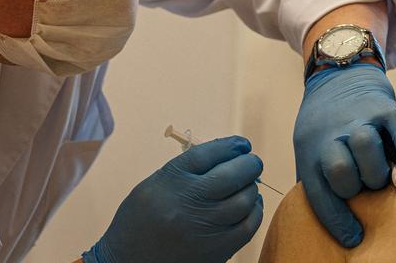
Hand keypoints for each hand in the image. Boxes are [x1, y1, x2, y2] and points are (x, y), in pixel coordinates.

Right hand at [83, 136, 263, 262]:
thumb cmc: (141, 220)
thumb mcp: (155, 185)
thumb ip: (187, 169)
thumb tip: (227, 154)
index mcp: (170, 181)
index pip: (209, 154)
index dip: (231, 146)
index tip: (242, 144)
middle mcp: (188, 203)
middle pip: (233, 175)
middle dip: (249, 164)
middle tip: (252, 163)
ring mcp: (203, 228)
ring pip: (245, 200)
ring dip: (251, 188)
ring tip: (247, 185)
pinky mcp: (215, 251)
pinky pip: (248, 226)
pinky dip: (254, 211)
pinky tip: (249, 206)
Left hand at [293, 62, 395, 247]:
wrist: (339, 72)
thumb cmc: (324, 119)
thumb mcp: (308, 145)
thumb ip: (316, 175)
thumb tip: (331, 216)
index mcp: (309, 149)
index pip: (319, 194)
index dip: (337, 222)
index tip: (352, 238)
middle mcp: (331, 133)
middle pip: (341, 171)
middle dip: (355, 188)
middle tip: (363, 187)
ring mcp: (358, 117)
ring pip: (366, 147)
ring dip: (376, 169)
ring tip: (380, 173)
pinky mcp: (383, 106)